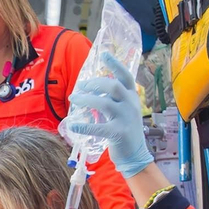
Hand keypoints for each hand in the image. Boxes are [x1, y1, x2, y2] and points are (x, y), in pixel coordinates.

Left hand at [66, 51, 153, 177]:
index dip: (115, 64)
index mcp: (132, 97)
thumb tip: (92, 89)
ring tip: (74, 99)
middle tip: (81, 87)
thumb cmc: (125, 130)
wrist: (135, 154)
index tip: (103, 54)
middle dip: (94, 84)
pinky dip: (84, 126)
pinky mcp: (119, 133)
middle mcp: (131, 105)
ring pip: (104, 103)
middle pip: (113, 86)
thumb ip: (113, 99)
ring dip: (86, 100)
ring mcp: (126, 119)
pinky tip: (72, 126)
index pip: (126, 76)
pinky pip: (99, 127)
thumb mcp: (124, 110)